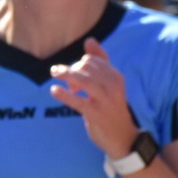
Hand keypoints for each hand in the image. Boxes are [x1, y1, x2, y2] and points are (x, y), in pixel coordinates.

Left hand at [49, 39, 139, 159]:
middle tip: (64, 79)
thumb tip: (89, 40)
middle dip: (71, 70)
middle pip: (85, 68)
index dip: (79, 64)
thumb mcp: (110, 84)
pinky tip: (54, 91)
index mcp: (116, 77)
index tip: (74, 76)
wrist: (123, 137)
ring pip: (82, 80)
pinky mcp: (95, 114)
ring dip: (65, 74)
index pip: (92, 60)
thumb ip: (100, 62)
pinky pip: (77, 101)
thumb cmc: (112, 108)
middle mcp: (113, 86)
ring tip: (54, 73)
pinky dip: (63, 94)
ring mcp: (105, 100)